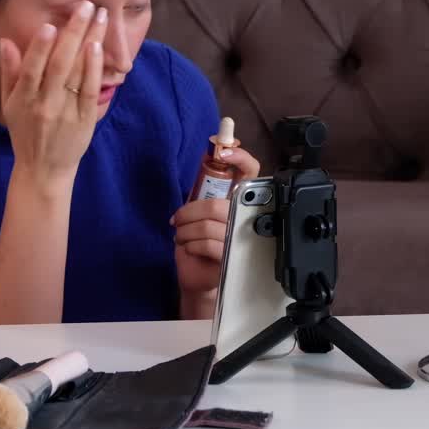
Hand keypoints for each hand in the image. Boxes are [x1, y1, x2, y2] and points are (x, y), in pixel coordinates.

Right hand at [0, 0, 107, 184]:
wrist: (44, 170)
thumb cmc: (25, 132)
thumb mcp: (10, 104)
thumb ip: (10, 73)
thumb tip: (7, 42)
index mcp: (24, 100)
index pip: (31, 69)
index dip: (40, 48)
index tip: (51, 24)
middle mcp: (45, 105)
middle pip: (60, 64)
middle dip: (74, 33)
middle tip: (86, 6)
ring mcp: (66, 112)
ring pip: (79, 73)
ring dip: (90, 42)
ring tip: (100, 18)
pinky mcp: (85, 120)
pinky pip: (91, 91)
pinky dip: (95, 69)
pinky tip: (99, 48)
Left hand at [171, 147, 260, 295]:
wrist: (198, 275)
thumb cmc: (200, 240)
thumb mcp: (200, 210)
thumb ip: (205, 187)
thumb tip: (207, 154)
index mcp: (238, 201)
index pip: (251, 172)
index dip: (241, 158)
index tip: (222, 153)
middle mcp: (244, 217)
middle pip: (216, 205)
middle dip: (189, 213)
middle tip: (178, 220)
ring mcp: (241, 239)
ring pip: (208, 226)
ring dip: (186, 231)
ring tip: (182, 236)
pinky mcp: (232, 258)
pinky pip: (207, 244)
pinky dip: (191, 244)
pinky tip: (190, 247)